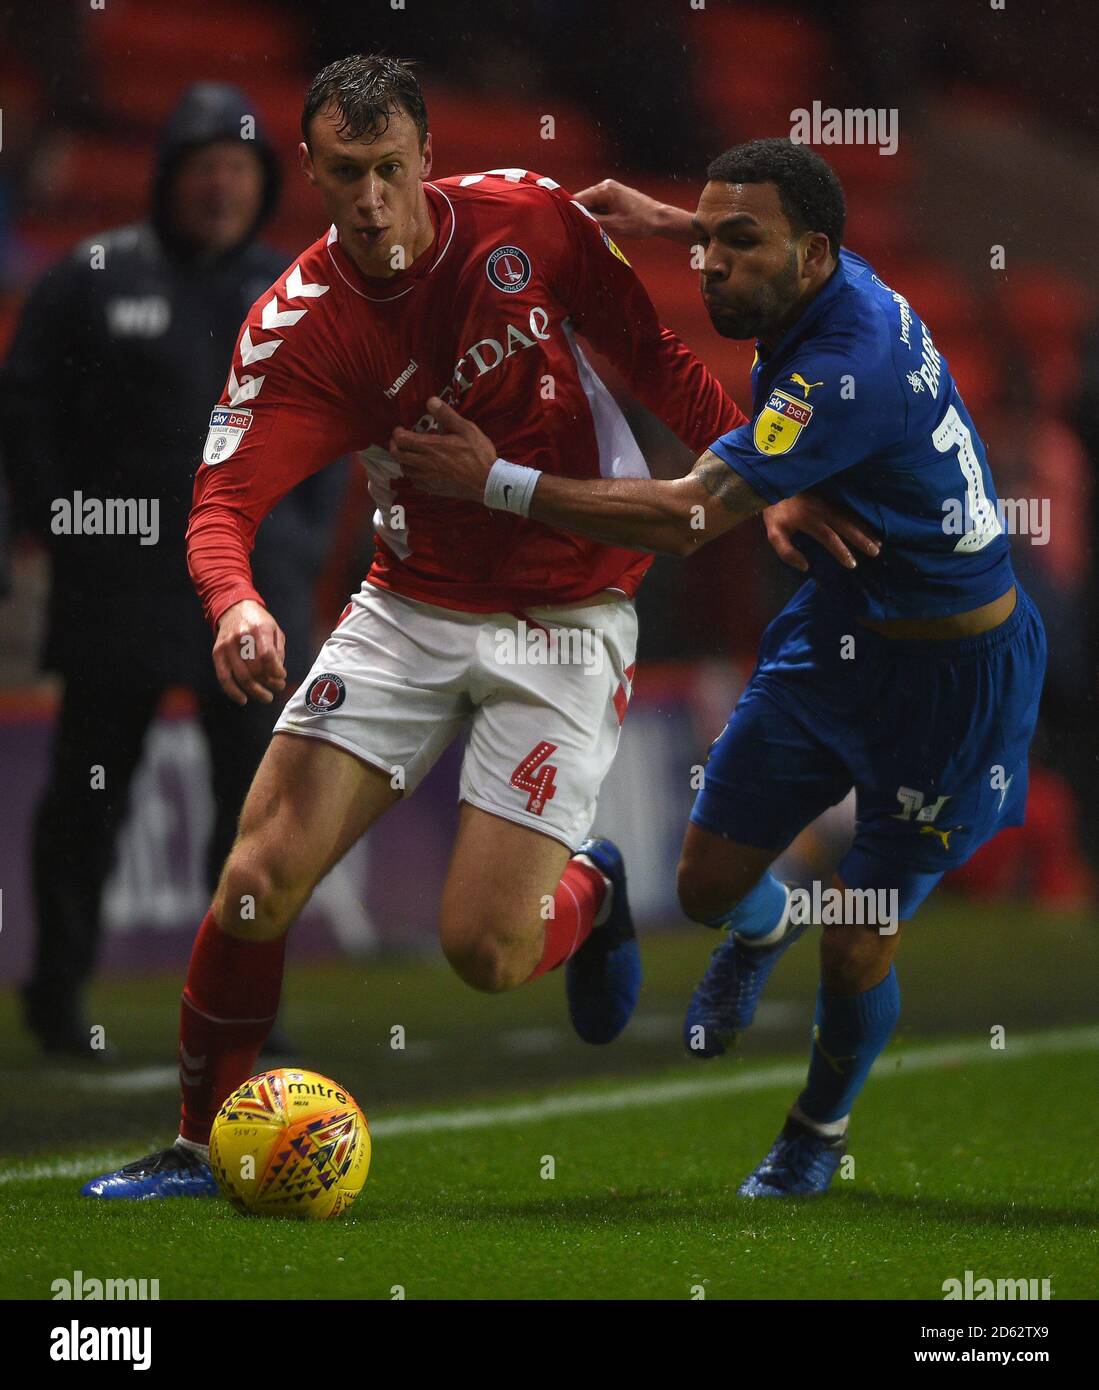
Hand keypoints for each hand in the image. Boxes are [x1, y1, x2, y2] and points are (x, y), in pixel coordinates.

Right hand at [213, 599, 286, 704]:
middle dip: (269, 683)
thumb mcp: (275, 630)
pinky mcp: (217, 653)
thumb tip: (279, 675)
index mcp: (259, 629)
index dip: (276, 671)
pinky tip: (243, 699)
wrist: (234, 608)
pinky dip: (233, 692)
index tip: (282, 677)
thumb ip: (278, 651)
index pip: (267, 656)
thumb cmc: (258, 621)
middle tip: (277, 688)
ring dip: (256, 691)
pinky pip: (223, 677)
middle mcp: (241, 637)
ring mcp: (227, 646)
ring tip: (267, 697)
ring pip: (242, 677)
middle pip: (255, 669)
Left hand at [389, 397, 496, 501]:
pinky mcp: (431, 489)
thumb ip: (446, 415)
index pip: (401, 440)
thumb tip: (430, 400)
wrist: (487, 482)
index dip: (397, 433)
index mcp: (431, 447)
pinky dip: (413, 473)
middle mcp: (424, 463)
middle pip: (397, 455)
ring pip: (404, 469)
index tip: (401, 429)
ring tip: (411, 453)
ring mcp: (427, 478)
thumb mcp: (466, 429)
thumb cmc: (478, 454)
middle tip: (400, 440)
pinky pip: (414, 481)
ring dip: (403, 459)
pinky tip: (421, 468)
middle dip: (394, 445)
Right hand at [572, 178, 690, 241]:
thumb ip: (592, 221)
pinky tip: (600, 227)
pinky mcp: (616, 197)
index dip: (570, 212)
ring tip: (590, 230)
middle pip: (584, 202)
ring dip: (590, 217)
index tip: (562, 224)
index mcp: (604, 189)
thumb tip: (574, 219)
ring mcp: (611, 190)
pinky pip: (601, 206)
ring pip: (592, 205)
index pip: (578, 199)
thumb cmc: (640, 222)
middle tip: (575, 231)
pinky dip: (599, 216)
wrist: (660, 219)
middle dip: (581, 216)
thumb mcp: (613, 225)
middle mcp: (606, 185)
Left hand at [763, 494, 880, 572]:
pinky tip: (870, 524)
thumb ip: (787, 552)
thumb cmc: (775, 514)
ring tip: (879, 541)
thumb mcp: (774, 534)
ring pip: (850, 515)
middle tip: (875, 552)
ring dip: (865, 528)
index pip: (828, 537)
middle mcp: (821, 510)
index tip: (853, 564)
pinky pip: (848, 508)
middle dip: (861, 538)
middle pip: (845, 525)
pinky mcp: (829, 497)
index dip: (841, 550)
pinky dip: (860, 517)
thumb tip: (805, 566)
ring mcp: (827, 501)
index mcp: (808, 520)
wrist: (773, 484)